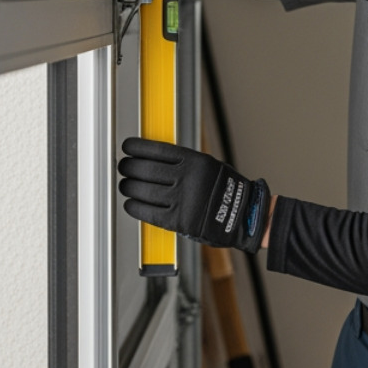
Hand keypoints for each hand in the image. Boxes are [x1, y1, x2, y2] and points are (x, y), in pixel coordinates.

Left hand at [117, 137, 270, 253]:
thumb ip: (183, 162)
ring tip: (125, 185)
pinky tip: (130, 203)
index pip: (156, 149)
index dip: (136, 148)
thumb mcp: (208, 165)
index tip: (127, 147)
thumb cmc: (226, 190)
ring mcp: (182, 199)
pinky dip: (135, 207)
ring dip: (128, 187)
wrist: (243, 216)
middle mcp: (187, 178)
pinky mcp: (179, 220)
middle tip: (124, 167)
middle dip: (128, 167)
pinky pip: (148, 212)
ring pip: (143, 190)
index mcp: (194, 160)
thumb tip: (153, 158)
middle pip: (145, 169)